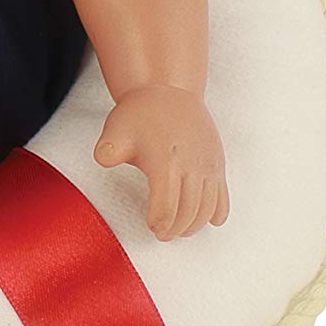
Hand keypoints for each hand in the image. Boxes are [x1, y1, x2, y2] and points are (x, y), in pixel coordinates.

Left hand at [93, 85, 227, 240]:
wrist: (168, 92)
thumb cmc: (139, 115)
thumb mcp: (117, 128)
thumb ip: (109, 148)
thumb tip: (103, 158)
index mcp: (165, 160)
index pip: (167, 208)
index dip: (159, 224)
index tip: (151, 226)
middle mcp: (192, 165)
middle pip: (188, 213)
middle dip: (175, 229)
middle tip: (162, 233)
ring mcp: (208, 165)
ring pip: (207, 209)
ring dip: (193, 225)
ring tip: (180, 229)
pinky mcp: (218, 163)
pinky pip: (222, 198)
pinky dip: (215, 214)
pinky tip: (205, 219)